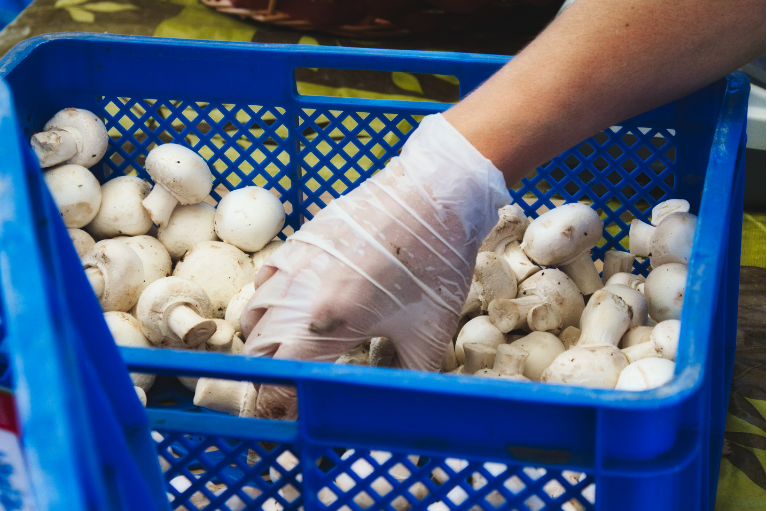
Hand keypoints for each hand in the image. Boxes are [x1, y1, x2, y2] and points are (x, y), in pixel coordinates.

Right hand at [240, 113, 509, 419]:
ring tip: (285, 350)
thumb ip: (408, 376)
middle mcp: (300, 293)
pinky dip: (267, 300)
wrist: (434, 196)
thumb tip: (399, 404)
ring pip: (254, 311)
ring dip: (262, 339)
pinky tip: (291, 305)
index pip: (280, 377)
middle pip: (258, 348)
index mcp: (329, 323)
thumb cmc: (435, 265)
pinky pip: (265, 277)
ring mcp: (294, 261)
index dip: (278, 404)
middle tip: (286, 386)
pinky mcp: (300, 239)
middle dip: (266, 374)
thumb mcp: (429, 332)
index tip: (287, 416)